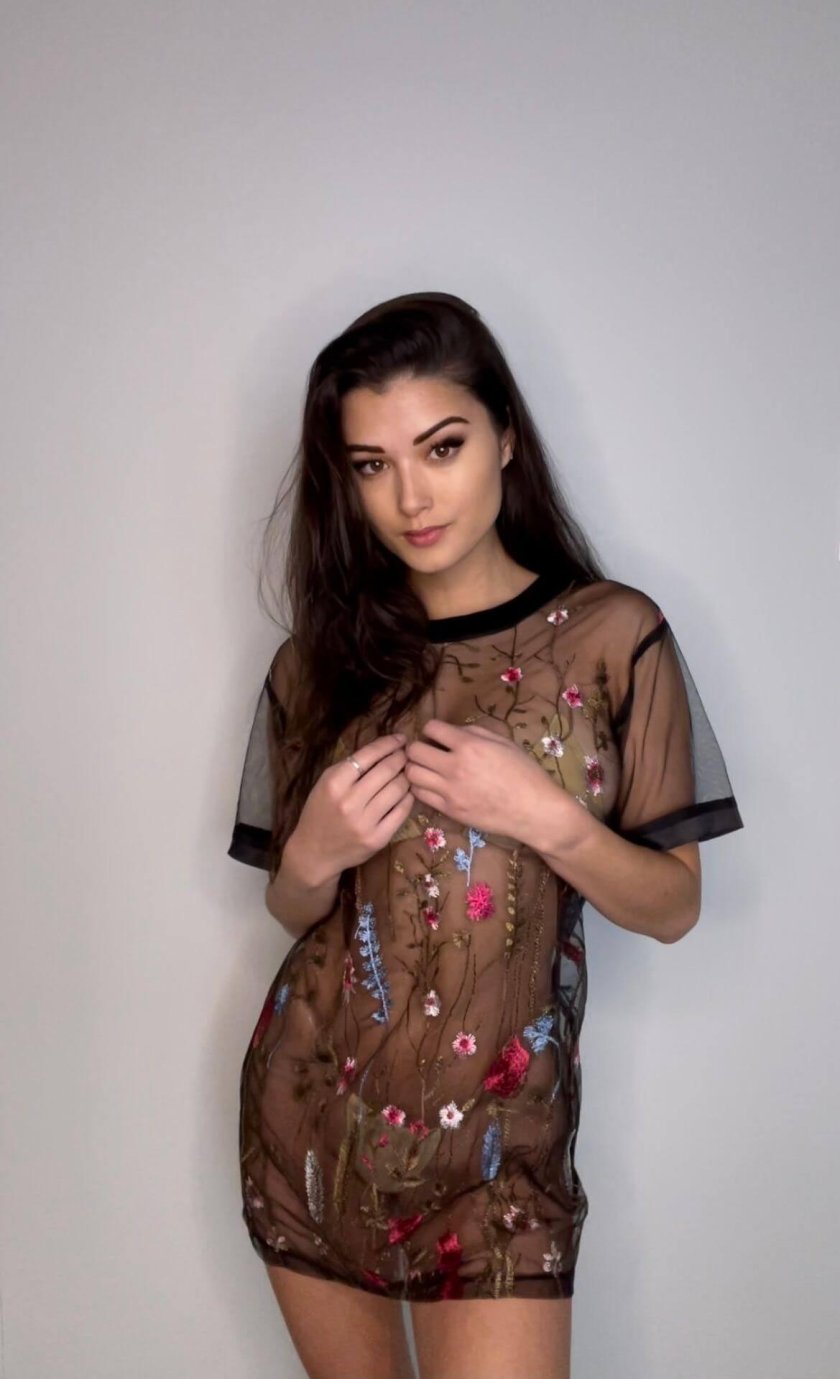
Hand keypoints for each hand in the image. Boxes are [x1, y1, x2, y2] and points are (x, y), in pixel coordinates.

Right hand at [292, 733, 413, 876]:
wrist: (314, 852)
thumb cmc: (320, 812)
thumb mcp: (326, 783)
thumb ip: (350, 767)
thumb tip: (383, 749)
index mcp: (334, 783)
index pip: (368, 755)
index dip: (389, 743)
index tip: (400, 738)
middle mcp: (350, 801)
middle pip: (387, 770)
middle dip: (401, 758)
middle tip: (408, 753)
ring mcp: (366, 822)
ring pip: (398, 789)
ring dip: (406, 777)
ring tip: (407, 772)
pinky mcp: (378, 838)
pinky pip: (402, 811)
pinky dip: (408, 798)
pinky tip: (407, 792)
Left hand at [404, 719, 561, 841]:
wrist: (533, 810)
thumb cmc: (525, 772)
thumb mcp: (504, 742)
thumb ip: (475, 732)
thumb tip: (452, 731)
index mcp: (470, 746)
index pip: (431, 728)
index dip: (432, 729)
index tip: (437, 735)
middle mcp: (455, 767)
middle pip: (414, 752)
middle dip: (418, 747)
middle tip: (427, 751)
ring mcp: (450, 791)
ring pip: (412, 775)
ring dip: (416, 768)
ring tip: (427, 769)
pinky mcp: (449, 810)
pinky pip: (420, 796)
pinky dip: (421, 787)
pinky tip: (432, 785)